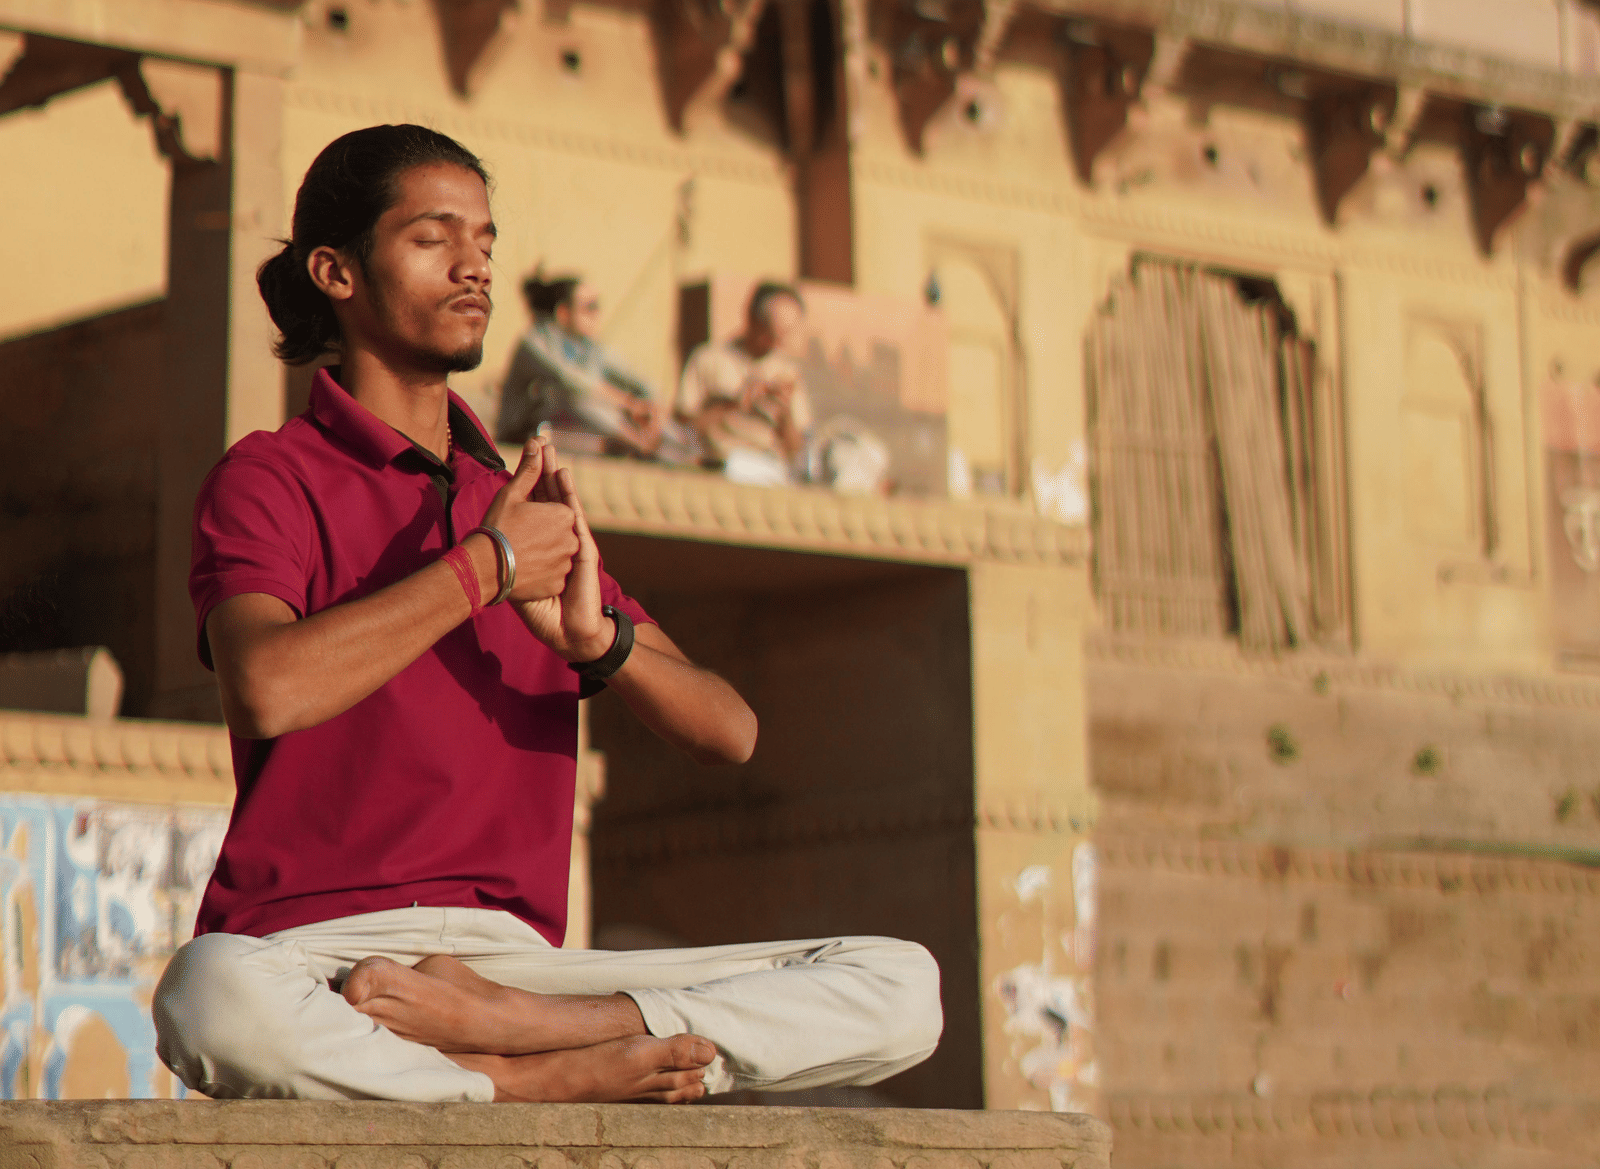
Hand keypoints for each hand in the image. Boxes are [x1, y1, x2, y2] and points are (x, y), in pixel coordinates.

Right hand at [478, 438, 579, 601]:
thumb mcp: (512, 494)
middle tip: (516, 533)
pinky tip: (521, 566)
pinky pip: (551, 574)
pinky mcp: (556, 583)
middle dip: (540, 530)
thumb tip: (538, 441)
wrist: (485, 569)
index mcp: (565, 515)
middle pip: (556, 531)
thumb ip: (529, 470)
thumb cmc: (498, 527)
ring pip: (554, 552)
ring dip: (540, 550)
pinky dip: (540, 570)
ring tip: (516, 550)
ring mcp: (565, 564)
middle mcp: (571, 539)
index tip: (520, 516)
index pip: (555, 510)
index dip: (537, 511)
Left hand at [511, 442, 613, 660]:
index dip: (538, 477)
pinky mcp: (583, 550)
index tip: (533, 451)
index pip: (542, 501)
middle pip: (554, 498)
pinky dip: (568, 498)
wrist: (561, 625)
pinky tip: (563, 480)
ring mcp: (573, 543)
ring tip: (553, 456)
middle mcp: (560, 538)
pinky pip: (574, 518)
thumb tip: (494, 526)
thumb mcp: (520, 567)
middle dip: (549, 470)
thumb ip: (511, 551)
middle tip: (545, 443)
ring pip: (564, 505)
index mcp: (545, 538)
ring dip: (560, 480)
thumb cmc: (537, 598)